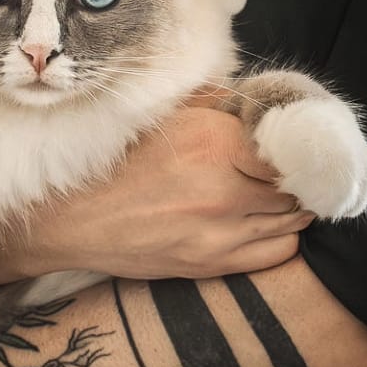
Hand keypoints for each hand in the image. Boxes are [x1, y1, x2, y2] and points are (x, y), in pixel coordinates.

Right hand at [0, 86, 316, 283]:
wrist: (71, 219)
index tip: (289, 136)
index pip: (289, 145)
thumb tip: (257, 101)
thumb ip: (217, 102)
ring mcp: (222, 234)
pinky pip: (279, 252)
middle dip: (295, 171)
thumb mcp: (163, 113)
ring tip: (277, 191)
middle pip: (295, 183)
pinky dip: (283, 234)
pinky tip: (266, 220)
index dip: (293, 139)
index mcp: (213, 143)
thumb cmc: (114, 160)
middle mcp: (225, 191)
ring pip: (294, 218)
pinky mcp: (214, 265)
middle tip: (286, 163)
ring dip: (292, 202)